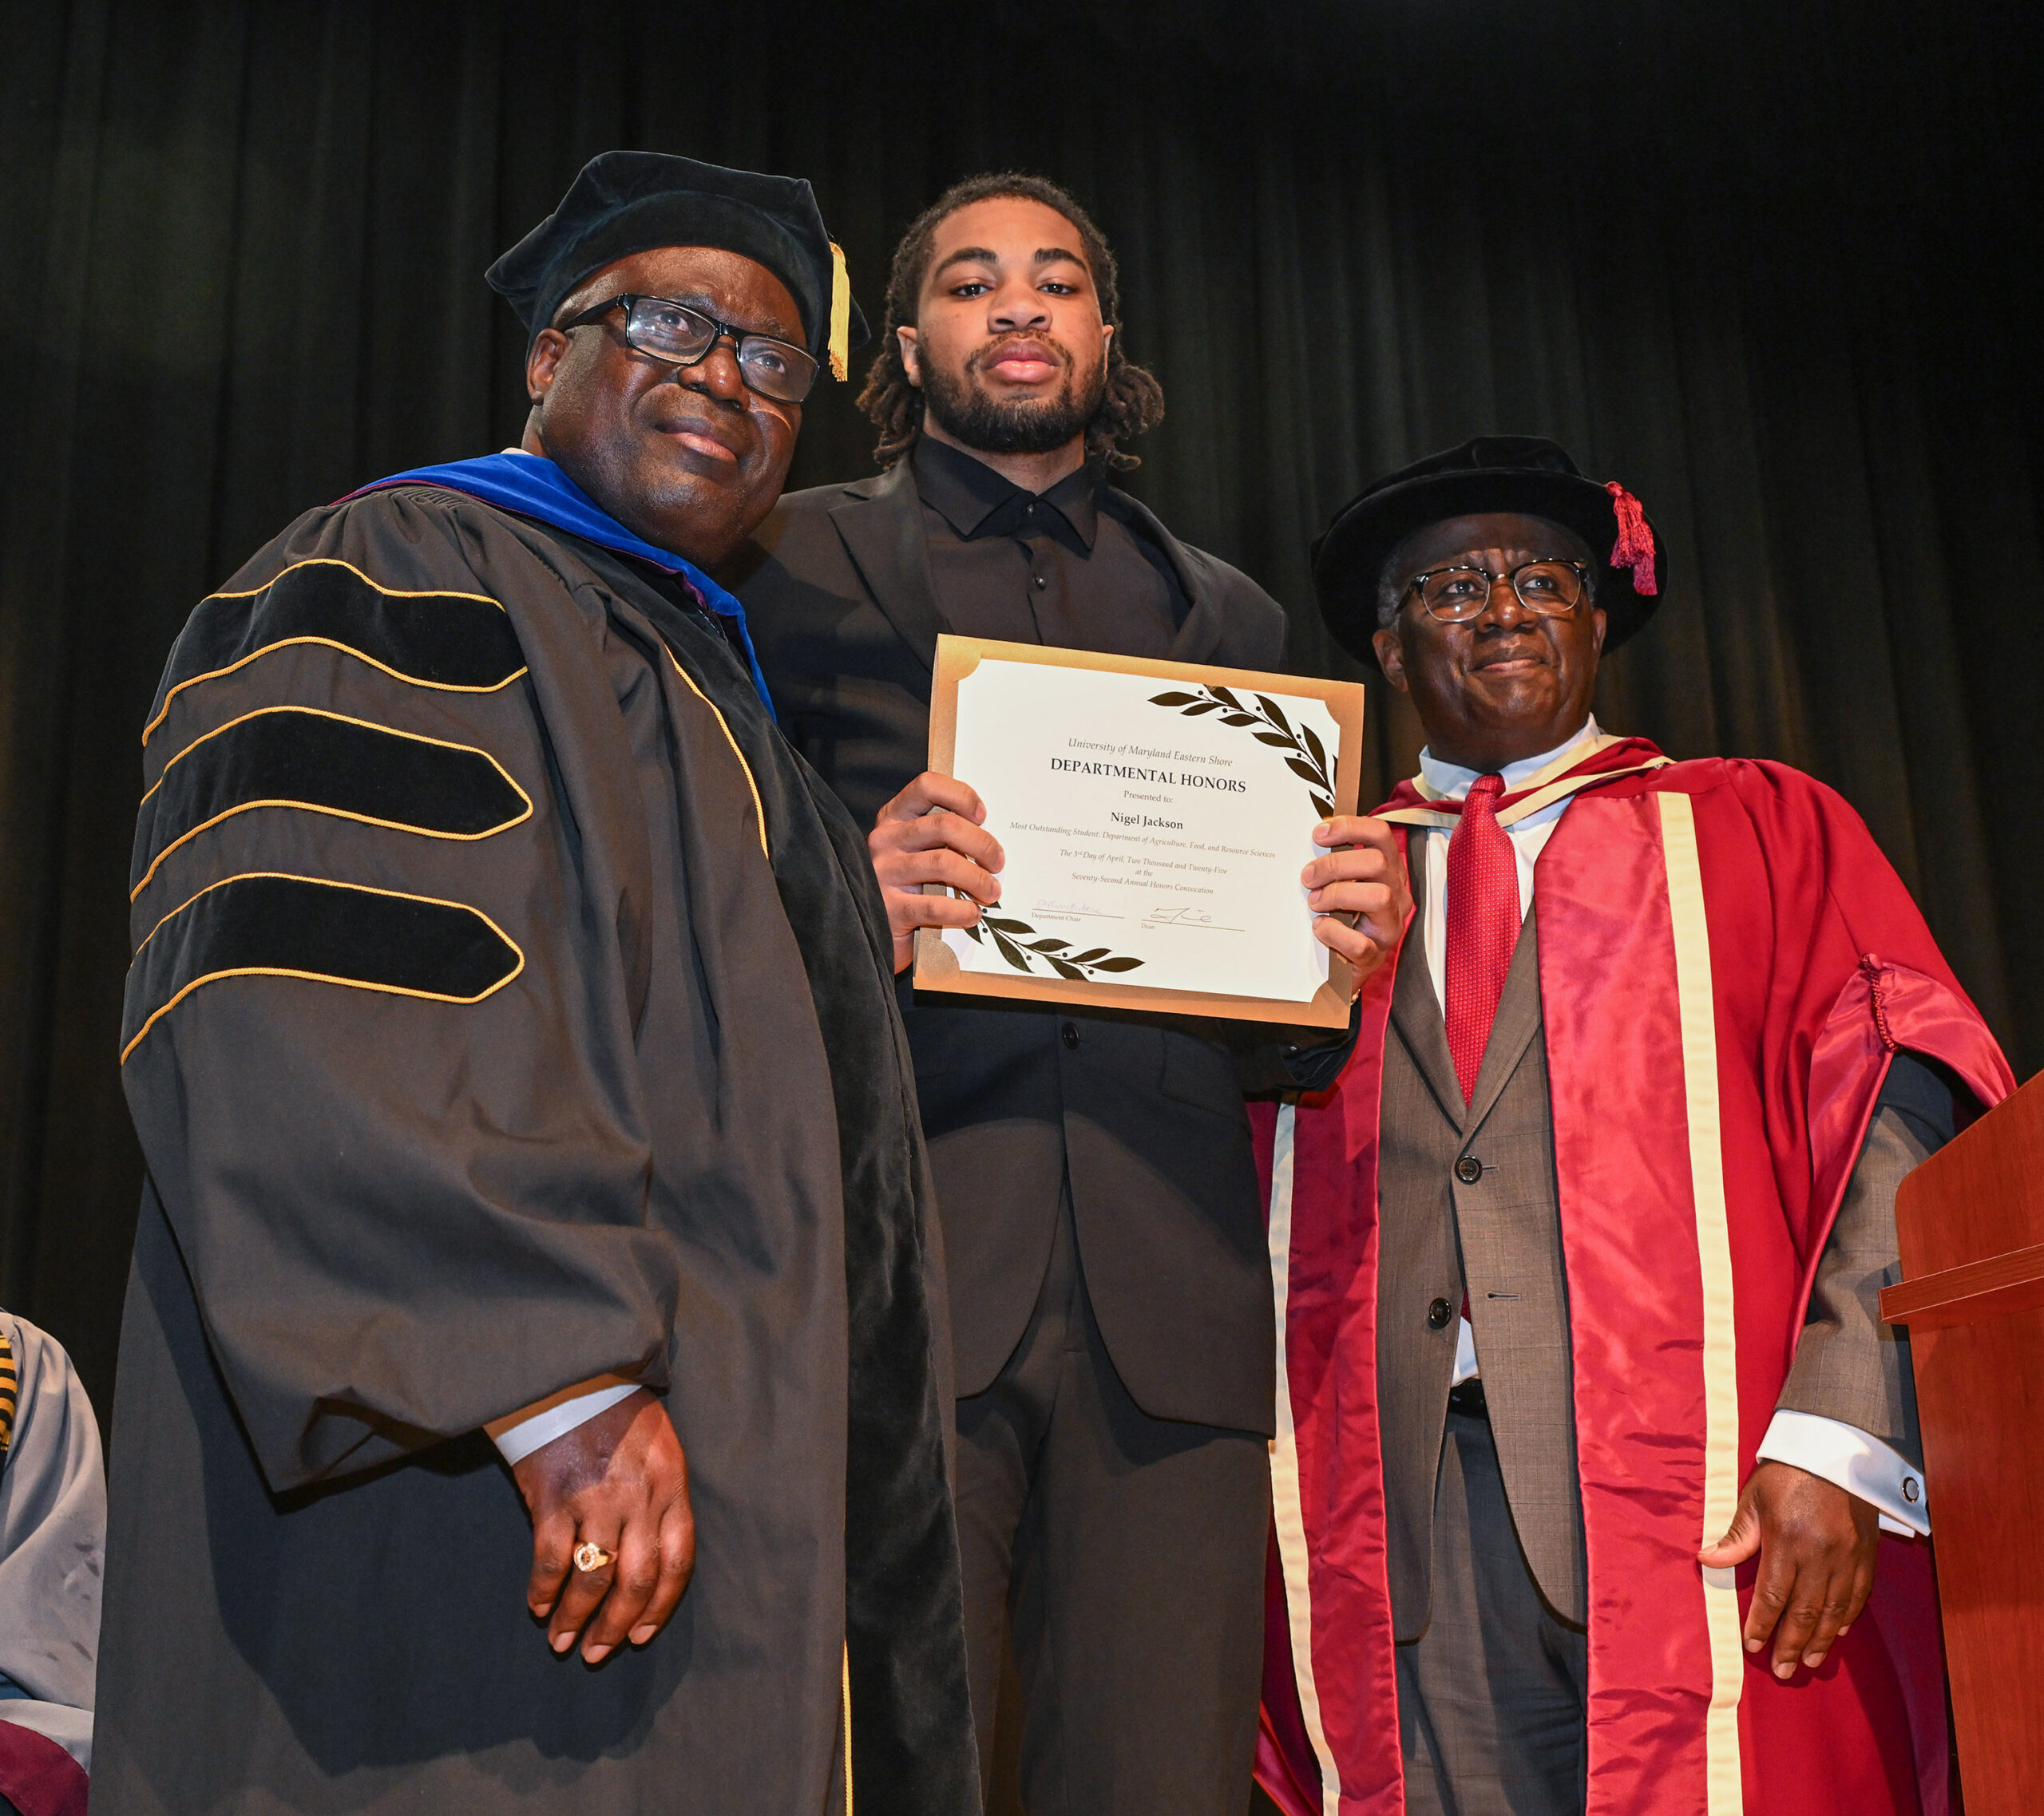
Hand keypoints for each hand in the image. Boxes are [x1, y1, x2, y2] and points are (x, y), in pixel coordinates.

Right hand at [511, 1387, 693, 1663]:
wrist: (573, 1370)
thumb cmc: (617, 1411)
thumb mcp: (659, 1448)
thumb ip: (659, 1499)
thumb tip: (648, 1561)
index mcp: (671, 1485)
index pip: (677, 1562)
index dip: (660, 1606)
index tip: (641, 1635)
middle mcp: (640, 1496)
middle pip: (637, 1580)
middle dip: (618, 1626)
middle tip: (597, 1652)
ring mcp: (596, 1497)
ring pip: (594, 1578)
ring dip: (576, 1618)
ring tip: (561, 1641)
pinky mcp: (554, 1495)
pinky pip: (550, 1558)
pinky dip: (543, 1590)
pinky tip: (536, 1605)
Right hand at [869, 771, 1004, 972]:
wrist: (869, 928)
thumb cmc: (904, 883)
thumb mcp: (914, 850)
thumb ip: (940, 838)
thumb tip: (990, 844)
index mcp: (893, 818)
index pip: (926, 786)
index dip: (960, 795)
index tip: (982, 816)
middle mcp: (885, 840)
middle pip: (944, 826)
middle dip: (982, 843)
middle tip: (997, 862)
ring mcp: (883, 873)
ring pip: (944, 863)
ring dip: (978, 878)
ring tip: (992, 892)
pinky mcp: (888, 908)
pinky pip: (935, 905)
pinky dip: (961, 910)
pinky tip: (972, 914)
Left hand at [1300, 816, 1410, 993]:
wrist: (1339, 966)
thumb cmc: (1340, 917)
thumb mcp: (1341, 883)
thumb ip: (1335, 862)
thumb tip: (1312, 839)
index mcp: (1388, 871)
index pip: (1380, 835)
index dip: (1350, 827)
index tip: (1319, 834)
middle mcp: (1397, 895)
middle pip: (1377, 863)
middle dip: (1336, 865)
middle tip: (1309, 876)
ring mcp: (1390, 926)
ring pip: (1378, 896)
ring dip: (1338, 894)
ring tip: (1315, 902)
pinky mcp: (1376, 955)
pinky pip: (1360, 942)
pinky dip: (1334, 932)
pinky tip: (1320, 928)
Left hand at [1697, 1459, 1879, 1677]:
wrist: (1836, 1450)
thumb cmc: (1787, 1472)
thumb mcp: (1754, 1498)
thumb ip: (1736, 1535)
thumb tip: (1707, 1561)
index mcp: (1787, 1541)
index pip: (1774, 1596)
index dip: (1763, 1625)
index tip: (1752, 1645)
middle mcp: (1820, 1556)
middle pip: (1805, 1613)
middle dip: (1791, 1645)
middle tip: (1783, 1670)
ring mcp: (1847, 1557)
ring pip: (1834, 1611)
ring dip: (1820, 1641)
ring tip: (1809, 1662)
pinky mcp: (1867, 1555)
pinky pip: (1858, 1596)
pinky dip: (1847, 1618)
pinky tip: (1837, 1633)